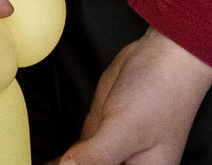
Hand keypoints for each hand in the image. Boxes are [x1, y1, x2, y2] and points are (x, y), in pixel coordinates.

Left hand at [57, 29, 211, 164]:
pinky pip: (80, 151)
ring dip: (66, 163)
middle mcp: (130, 164)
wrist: (163, 58)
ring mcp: (112, 149)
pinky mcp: (100, 132)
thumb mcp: (125, 129)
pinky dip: (64, 157)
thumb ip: (96, 155)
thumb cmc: (159, 95)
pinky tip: (49, 162)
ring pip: (81, 163)